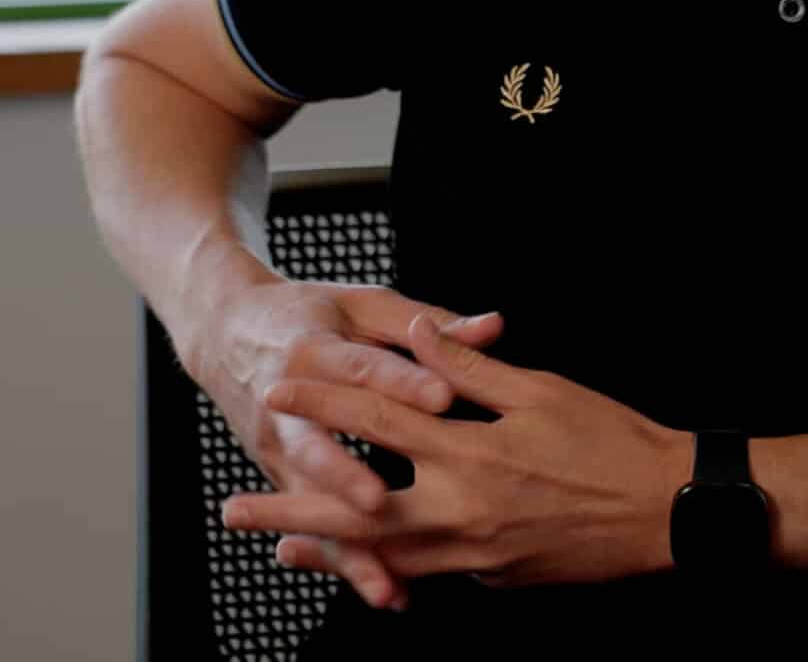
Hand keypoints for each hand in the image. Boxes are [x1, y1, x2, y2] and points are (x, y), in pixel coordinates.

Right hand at [182, 279, 505, 611]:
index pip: (362, 367)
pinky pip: (315, 525)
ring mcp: (278, 447)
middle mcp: (285, 405)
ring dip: (345, 540)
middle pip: (318, 446)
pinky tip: (389, 588)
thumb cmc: (311, 315)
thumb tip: (495, 326)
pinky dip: (347, 560)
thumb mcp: (363, 305)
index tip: (442, 398)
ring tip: (385, 575)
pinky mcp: (282, 477)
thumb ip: (427, 322)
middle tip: (385, 501)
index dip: (401, 381)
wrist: (227, 333)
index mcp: (313, 350)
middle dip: (349, 476)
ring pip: (312, 501)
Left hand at [220, 313, 690, 590]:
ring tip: (282, 549)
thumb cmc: (613, 442)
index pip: (378, 420)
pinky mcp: (493, 578)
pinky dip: (391, 565)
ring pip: (382, 555)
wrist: (664, 510)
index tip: (280, 389)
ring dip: (328, 552)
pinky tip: (372, 560)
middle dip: (289, 508)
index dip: (324, 400)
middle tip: (233, 510)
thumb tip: (424, 337)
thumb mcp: (543, 391)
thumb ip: (472, 368)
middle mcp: (462, 511)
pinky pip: (429, 570)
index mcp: (472, 453)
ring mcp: (475, 555)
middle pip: (353, 512)